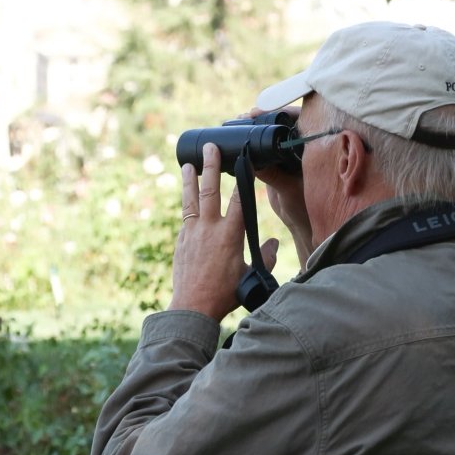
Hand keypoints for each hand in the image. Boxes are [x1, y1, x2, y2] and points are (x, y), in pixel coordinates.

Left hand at [168, 143, 277, 320]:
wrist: (193, 306)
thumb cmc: (225, 294)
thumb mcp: (251, 276)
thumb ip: (265, 257)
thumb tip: (274, 243)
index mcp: (230, 236)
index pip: (239, 200)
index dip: (243, 179)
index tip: (245, 160)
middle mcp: (209, 229)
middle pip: (210, 190)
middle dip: (210, 166)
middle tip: (210, 147)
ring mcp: (192, 233)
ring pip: (191, 200)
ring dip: (190, 179)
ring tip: (189, 163)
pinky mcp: (181, 241)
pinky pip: (185, 216)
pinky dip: (187, 203)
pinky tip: (187, 196)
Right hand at [240, 106, 314, 263]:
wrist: (300, 222)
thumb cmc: (305, 207)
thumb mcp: (289, 189)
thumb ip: (273, 175)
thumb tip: (253, 161)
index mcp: (310, 147)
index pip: (297, 120)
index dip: (279, 111)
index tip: (262, 111)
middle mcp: (299, 146)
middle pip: (280, 123)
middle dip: (263, 116)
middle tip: (247, 114)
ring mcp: (285, 153)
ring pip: (269, 133)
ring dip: (255, 127)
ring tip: (239, 121)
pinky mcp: (274, 162)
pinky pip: (262, 147)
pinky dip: (251, 142)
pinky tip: (238, 137)